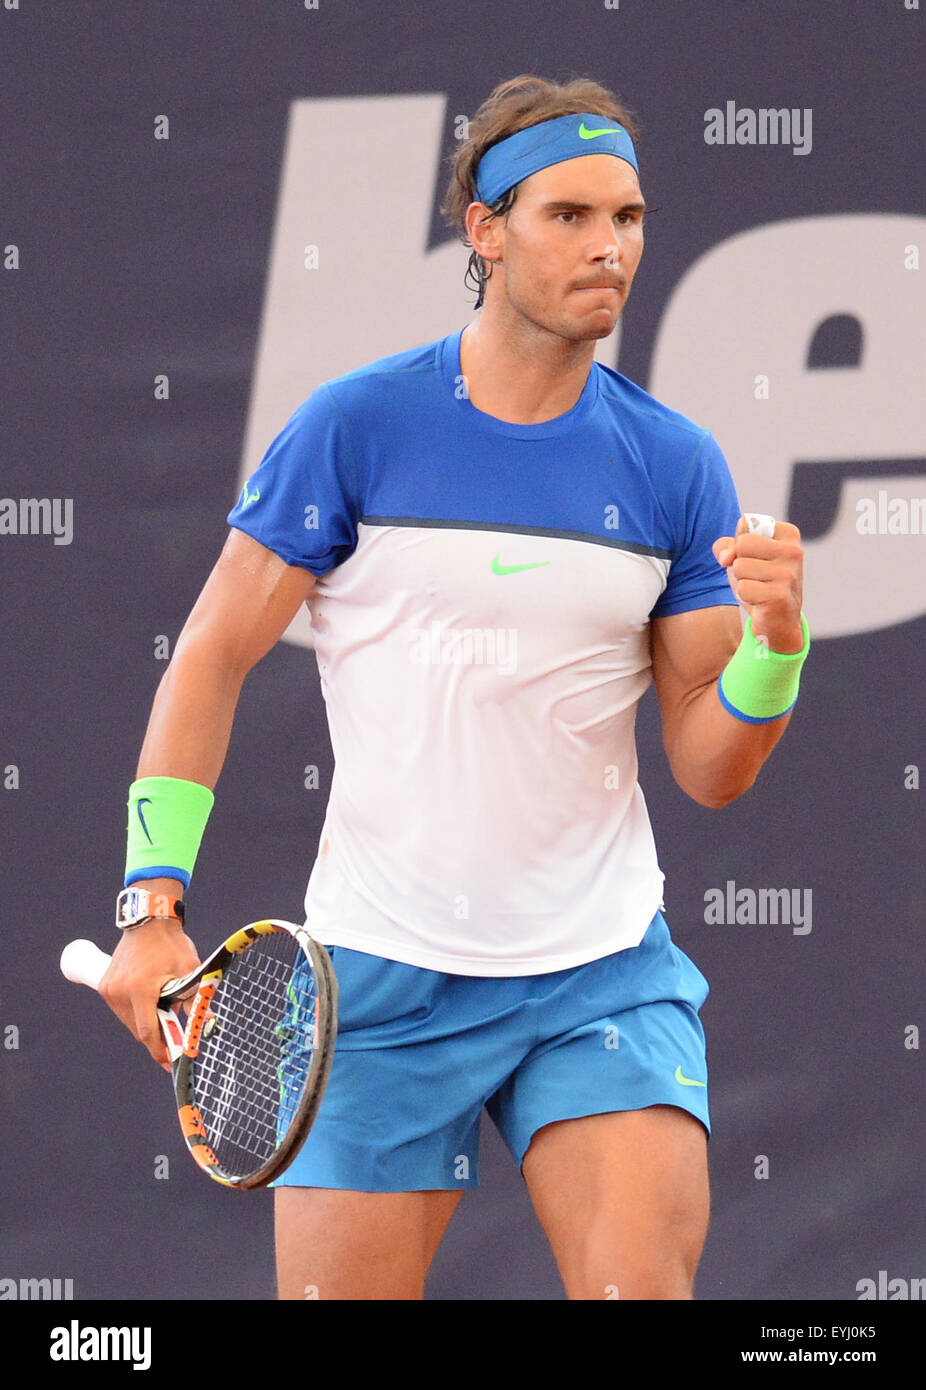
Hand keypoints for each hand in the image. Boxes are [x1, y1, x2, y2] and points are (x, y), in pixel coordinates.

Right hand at [99, 917, 200, 1072]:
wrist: (149, 921)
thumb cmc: (171, 945)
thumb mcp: (188, 971)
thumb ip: (195, 1000)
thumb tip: (207, 1024)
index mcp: (139, 990)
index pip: (147, 1031)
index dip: (160, 1051)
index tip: (171, 1063)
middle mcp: (119, 992)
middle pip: (138, 1029)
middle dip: (156, 1038)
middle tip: (174, 1043)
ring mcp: (109, 989)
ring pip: (129, 1021)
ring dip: (146, 1024)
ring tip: (165, 1015)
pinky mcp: (105, 985)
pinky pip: (122, 1009)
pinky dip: (136, 1012)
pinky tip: (151, 1004)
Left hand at [712, 517, 804, 653]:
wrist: (778, 621)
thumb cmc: (759, 582)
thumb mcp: (740, 557)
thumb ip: (726, 546)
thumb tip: (726, 558)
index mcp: (788, 534)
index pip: (745, 524)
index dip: (739, 544)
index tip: (754, 557)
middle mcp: (793, 551)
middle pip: (741, 544)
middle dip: (739, 563)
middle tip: (755, 576)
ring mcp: (788, 573)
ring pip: (740, 567)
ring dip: (742, 581)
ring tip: (758, 589)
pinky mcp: (780, 595)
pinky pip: (744, 588)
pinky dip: (745, 596)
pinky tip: (760, 601)